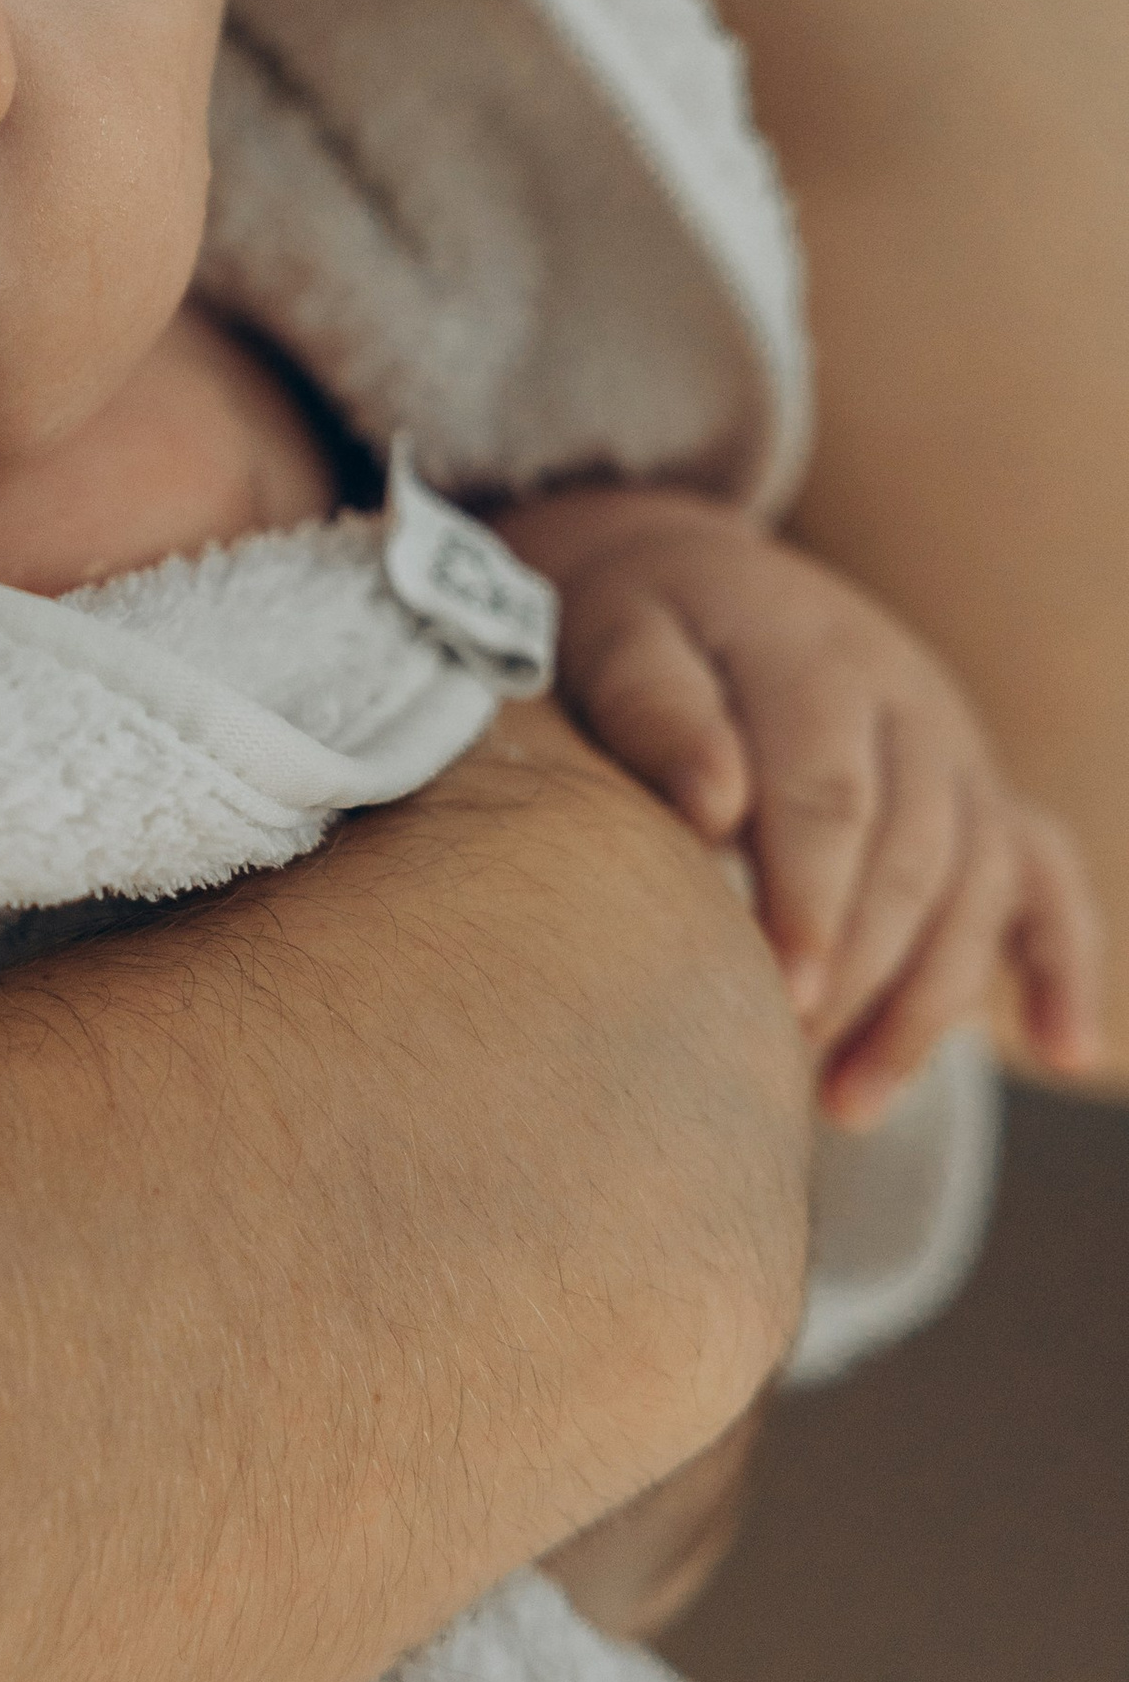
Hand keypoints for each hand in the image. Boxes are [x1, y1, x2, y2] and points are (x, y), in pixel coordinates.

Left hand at [501, 485, 1108, 1126]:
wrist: (697, 574)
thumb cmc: (641, 622)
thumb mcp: (620, 635)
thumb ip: (658, 709)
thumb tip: (711, 802)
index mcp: (819, 660)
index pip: (833, 792)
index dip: (814, 897)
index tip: (782, 990)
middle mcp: (911, 703)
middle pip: (915, 855)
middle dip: (865, 970)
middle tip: (791, 1063)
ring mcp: (959, 751)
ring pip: (977, 887)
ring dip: (928, 1004)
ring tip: (845, 1107)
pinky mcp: (981, 793)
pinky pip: (1047, 878)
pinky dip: (1061, 964)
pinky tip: (1061, 1050)